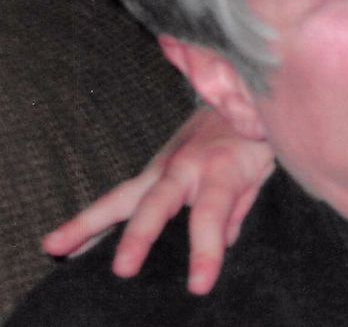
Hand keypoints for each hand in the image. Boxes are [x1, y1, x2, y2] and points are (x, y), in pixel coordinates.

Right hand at [41, 106, 274, 294]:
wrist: (240, 92)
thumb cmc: (255, 136)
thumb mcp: (263, 169)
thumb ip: (242, 205)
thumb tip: (223, 241)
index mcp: (221, 169)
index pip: (211, 215)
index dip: (205, 251)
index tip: (198, 286)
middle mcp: (184, 167)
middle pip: (155, 203)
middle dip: (138, 237)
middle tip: (121, 270)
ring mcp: (162, 166)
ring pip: (121, 196)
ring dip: (87, 223)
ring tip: (54, 246)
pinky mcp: (152, 169)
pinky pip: (121, 196)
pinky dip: (95, 219)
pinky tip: (68, 244)